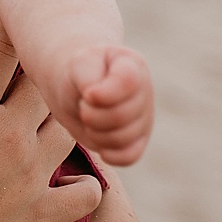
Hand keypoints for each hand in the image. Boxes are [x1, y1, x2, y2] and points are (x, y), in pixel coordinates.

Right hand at [0, 24, 104, 221]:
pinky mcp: (42, 214)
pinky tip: (75, 180)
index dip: (14, 26)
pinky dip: (88, 185)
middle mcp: (9, 134)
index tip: (20, 15)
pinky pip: (89, 193)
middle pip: (47, 83)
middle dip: (46, 71)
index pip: (3, 49)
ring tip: (63, 116)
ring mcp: (31, 175)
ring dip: (68, 121)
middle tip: (48, 64)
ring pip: (71, 130)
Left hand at [66, 44, 152, 164]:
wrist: (77, 87)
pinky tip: (96, 138)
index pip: (127, 82)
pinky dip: (109, 154)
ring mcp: (144, 118)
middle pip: (121, 116)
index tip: (86, 94)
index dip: (104, 95)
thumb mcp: (78, 64)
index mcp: (132, 66)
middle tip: (82, 106)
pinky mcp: (138, 140)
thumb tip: (95, 97)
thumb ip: (88, 76)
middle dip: (91, 115)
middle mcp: (144, 92)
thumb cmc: (79, 73)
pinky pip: (129, 156)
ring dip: (95, 133)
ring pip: (123, 138)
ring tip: (87, 119)